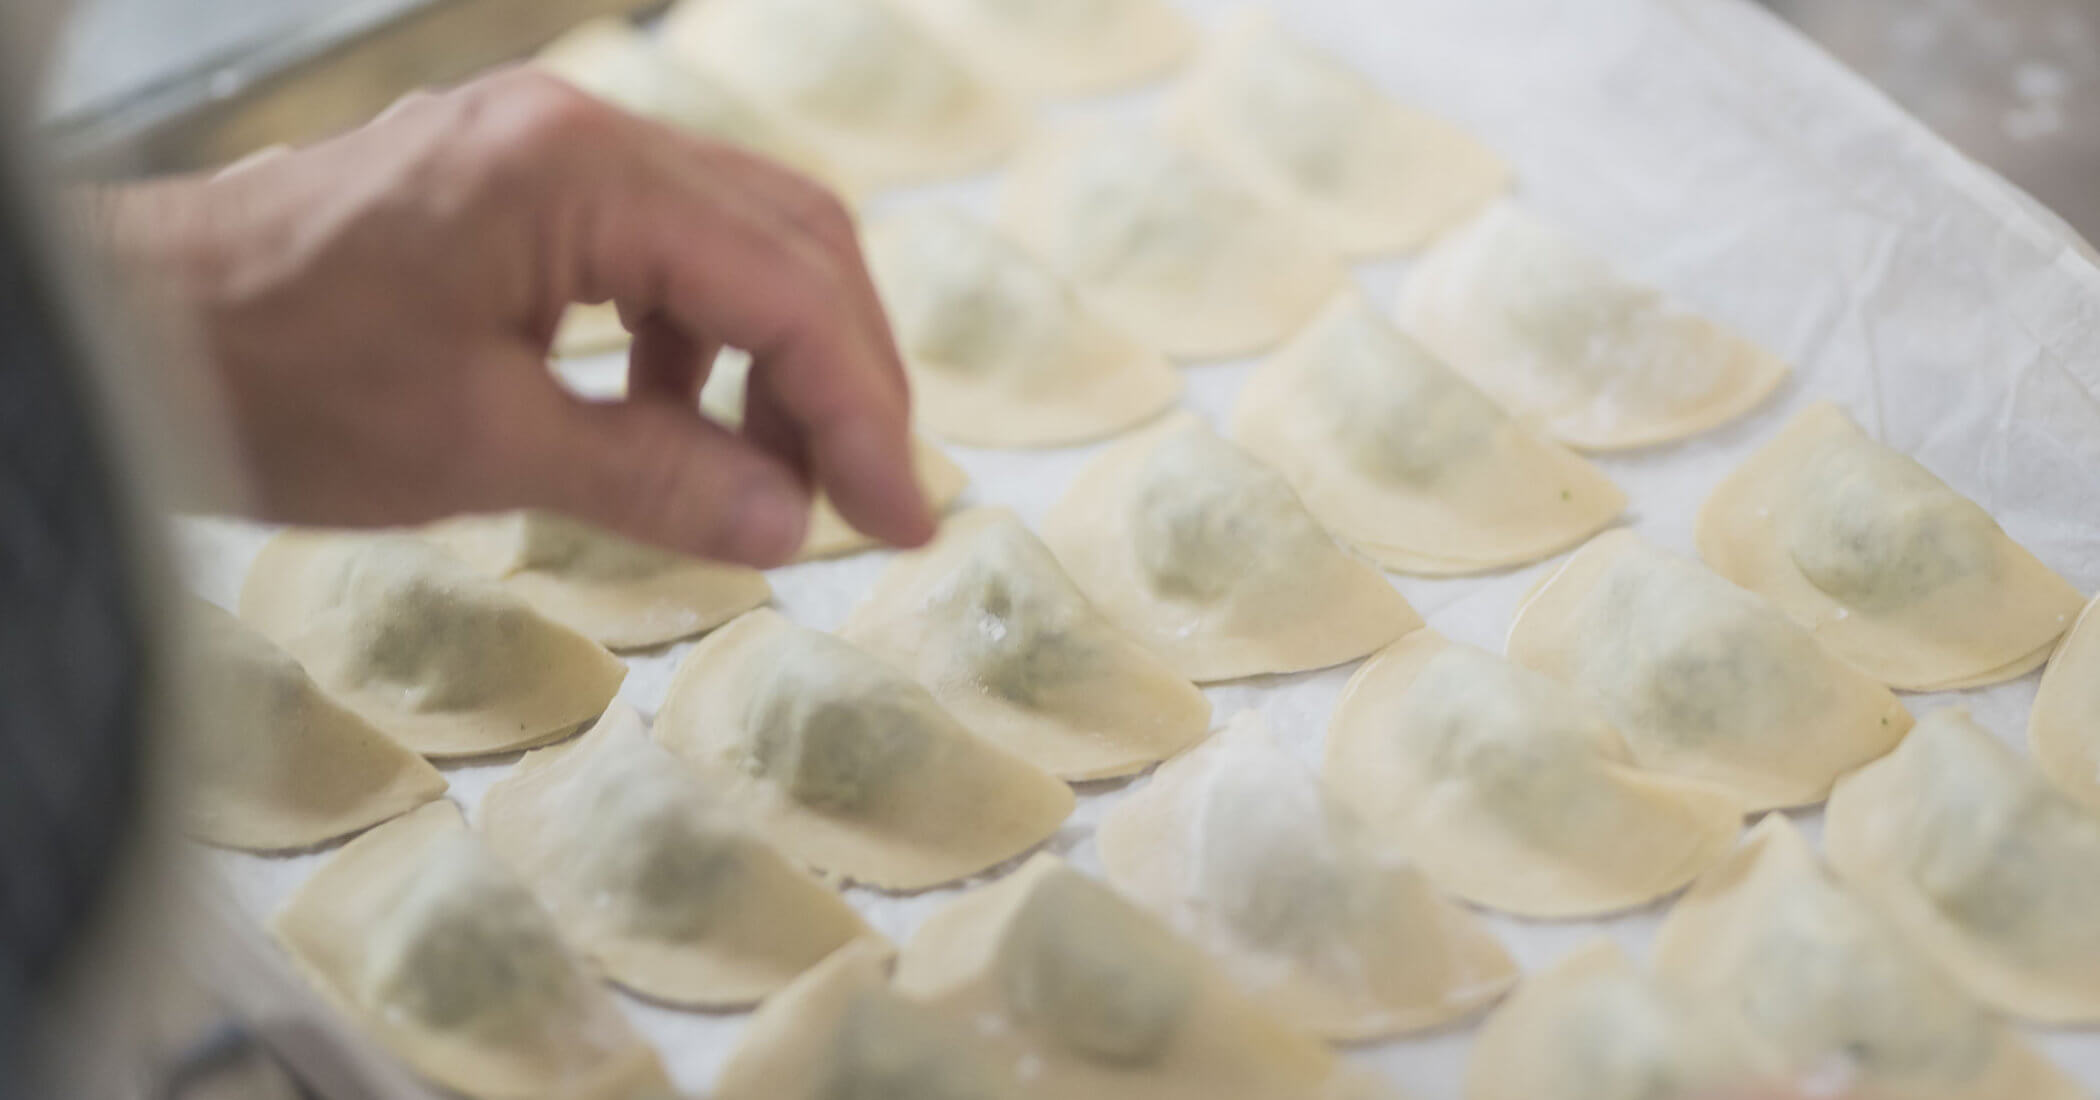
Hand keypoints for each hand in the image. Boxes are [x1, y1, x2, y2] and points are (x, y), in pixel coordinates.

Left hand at [100, 66, 930, 565]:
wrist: (126, 328)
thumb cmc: (268, 382)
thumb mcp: (475, 450)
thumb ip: (655, 479)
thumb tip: (792, 523)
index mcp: (575, 175)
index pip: (782, 287)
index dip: (861, 411)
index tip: (905, 519)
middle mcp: (581, 131)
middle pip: (790, 236)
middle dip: (844, 372)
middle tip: (872, 496)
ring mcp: (552, 147)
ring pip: (740, 236)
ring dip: (783, 357)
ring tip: (780, 478)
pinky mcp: (524, 181)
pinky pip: (665, 248)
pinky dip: (703, 341)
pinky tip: (678, 420)